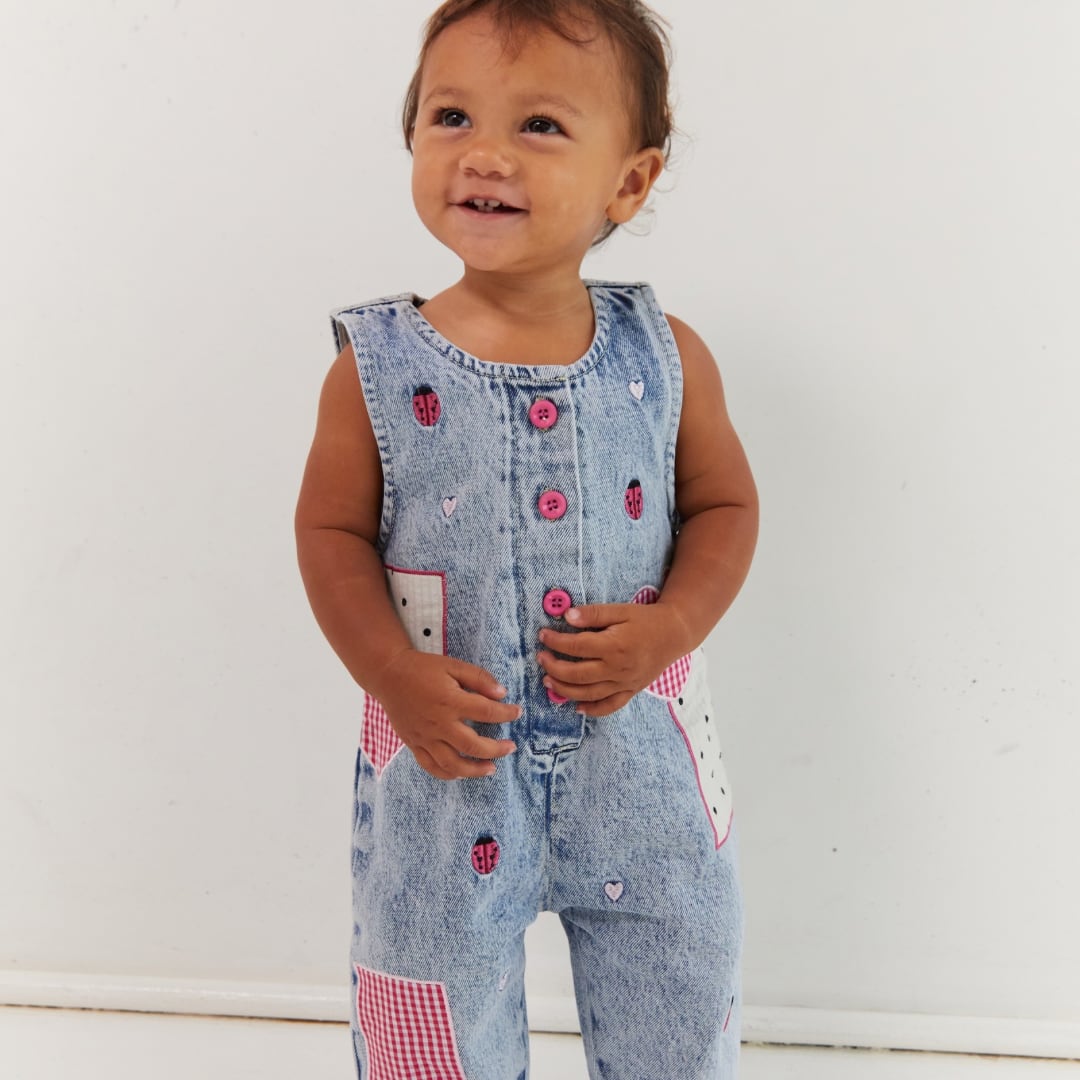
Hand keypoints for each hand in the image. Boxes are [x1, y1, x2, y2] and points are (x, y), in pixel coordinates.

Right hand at [375, 651, 518, 779]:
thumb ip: (479, 678)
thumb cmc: (423, 668)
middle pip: (473, 746)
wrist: (388, 675)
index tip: (517, 713)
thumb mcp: (453, 665)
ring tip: (491, 768)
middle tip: (511, 747)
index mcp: (451, 701)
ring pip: (452, 764)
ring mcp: (425, 737)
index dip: (506, 714)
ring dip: (474, 770)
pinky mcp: (413, 744)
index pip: (487, 713)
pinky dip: (447, 774)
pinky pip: (431, 766)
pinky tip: (461, 773)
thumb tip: (502, 694)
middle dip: (497, 750)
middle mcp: (439, 723)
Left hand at [536, 603, 688, 716]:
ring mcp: (624, 683)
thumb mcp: (620, 610)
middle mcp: (617, 668)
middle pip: (577, 674)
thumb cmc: (646, 620)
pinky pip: (610, 706)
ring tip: (548, 681)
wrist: (675, 634)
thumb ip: (593, 614)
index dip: (556, 641)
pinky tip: (578, 708)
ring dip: (565, 690)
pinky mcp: (631, 691)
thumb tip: (566, 616)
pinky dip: (593, 710)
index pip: (576, 646)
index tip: (543, 635)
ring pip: (589, 693)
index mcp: (614, 645)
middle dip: (554, 667)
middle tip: (541, 658)